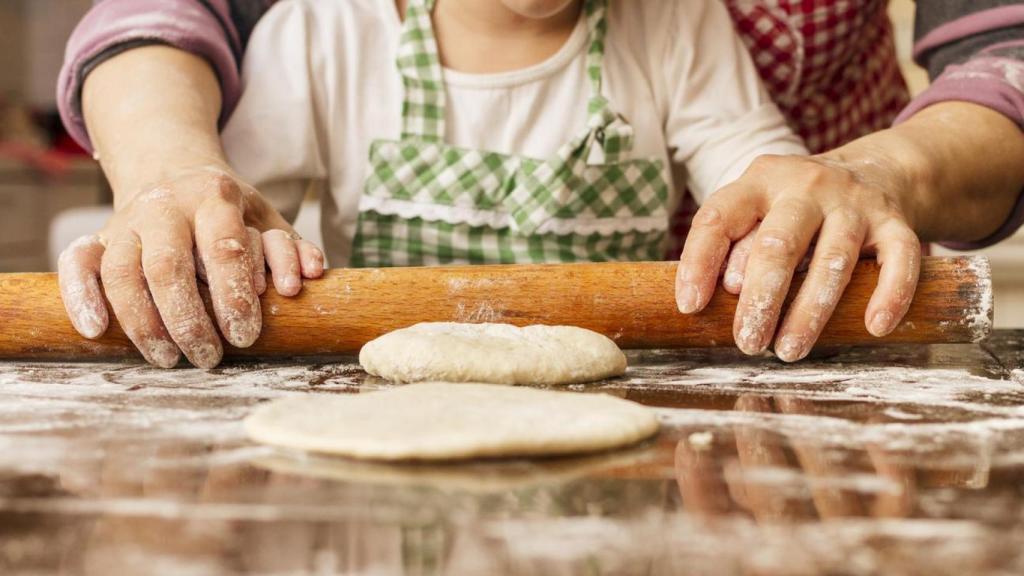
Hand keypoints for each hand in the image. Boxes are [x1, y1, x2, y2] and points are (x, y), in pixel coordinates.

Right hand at [58, 168, 324, 367]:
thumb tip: (311, 276)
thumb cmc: (230, 211)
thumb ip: (289, 249)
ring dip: (144, 324)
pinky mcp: (99, 237)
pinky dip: (81, 296)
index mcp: (214, 196)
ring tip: (169, 359)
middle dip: (189, 320)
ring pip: (123, 272)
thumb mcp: (267, 220)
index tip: (245, 336)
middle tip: (210, 357)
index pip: (224, 247)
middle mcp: (166, 206)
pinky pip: (78, 263)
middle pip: (168, 267)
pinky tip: (96, 330)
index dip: (234, 295)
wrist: (174, 172)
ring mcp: (127, 221)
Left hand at [675, 153, 920, 361]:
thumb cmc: (795, 209)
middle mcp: (806, 186)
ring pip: (833, 260)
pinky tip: (874, 326)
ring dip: (810, 312)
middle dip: (761, 300)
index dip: (699, 262)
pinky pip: (899, 258)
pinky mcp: (895, 221)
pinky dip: (890, 293)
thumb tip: (722, 293)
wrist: (876, 170)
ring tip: (789, 351)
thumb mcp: (758, 213)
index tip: (690, 306)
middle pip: (778, 244)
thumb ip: (736, 245)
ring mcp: (854, 203)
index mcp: (760, 181)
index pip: (719, 218)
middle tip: (748, 343)